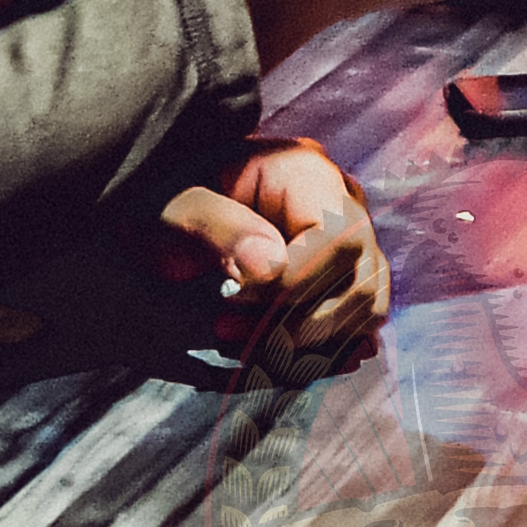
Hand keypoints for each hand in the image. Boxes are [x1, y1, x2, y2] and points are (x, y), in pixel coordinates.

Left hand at [156, 137, 388, 351]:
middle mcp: (344, 207)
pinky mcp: (340, 281)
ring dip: (304, 345)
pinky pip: (353, 328)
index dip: (294, 282)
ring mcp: (349, 246)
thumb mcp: (175, 204)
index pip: (339, 239)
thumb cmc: (165, 198)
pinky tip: (262, 352)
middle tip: (224, 328)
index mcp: (309, 173)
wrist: (162, 209)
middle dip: (294, 322)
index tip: (230, 296)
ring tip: (237, 341)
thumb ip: (218, 228)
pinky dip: (312, 352)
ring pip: (364, 312)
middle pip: (361, 282)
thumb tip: (270, 270)